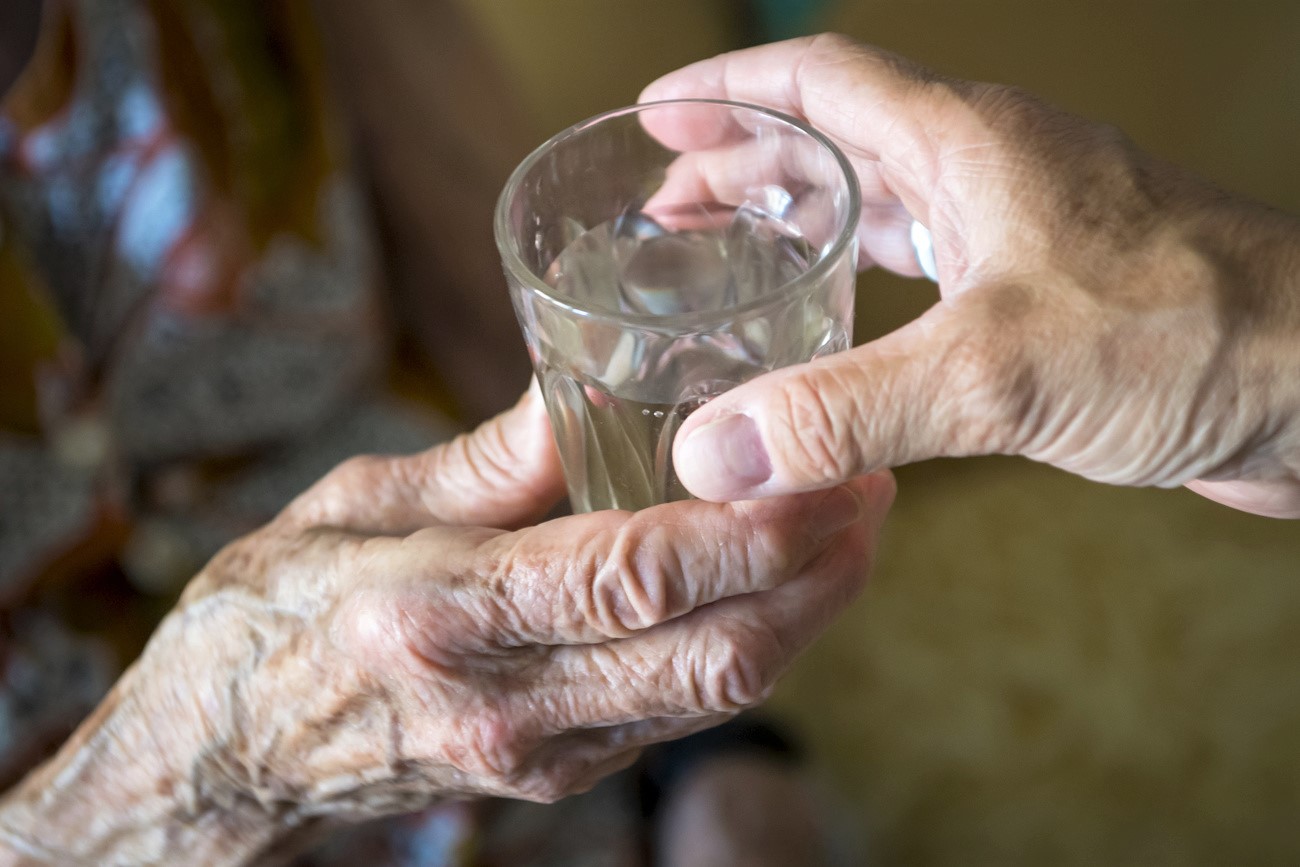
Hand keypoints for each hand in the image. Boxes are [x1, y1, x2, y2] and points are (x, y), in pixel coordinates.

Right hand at [0, 386, 892, 864]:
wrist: (232, 744)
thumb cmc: (277, 603)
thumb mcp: (359, 502)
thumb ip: (490, 458)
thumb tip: (590, 388)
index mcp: (445, 614)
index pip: (637, 576)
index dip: (754, 532)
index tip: (832, 471)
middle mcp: (505, 703)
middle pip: (712, 652)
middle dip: (816, 575)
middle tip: (871, 489)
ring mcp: (540, 754)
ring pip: (717, 692)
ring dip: (804, 613)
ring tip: (850, 527)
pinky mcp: (559, 773)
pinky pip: (683, 710)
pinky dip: (750, 646)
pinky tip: (775, 584)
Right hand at [642, 34, 1299, 517]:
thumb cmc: (1196, 337)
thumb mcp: (994, 373)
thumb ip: (844, 409)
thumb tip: (715, 451)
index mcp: (967, 145)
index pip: (820, 81)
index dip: (728, 89)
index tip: (653, 115)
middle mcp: (989, 171)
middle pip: (838, 140)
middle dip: (742, 164)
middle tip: (666, 209)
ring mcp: (1022, 231)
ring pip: (881, 205)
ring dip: (798, 223)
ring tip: (727, 262)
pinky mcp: (1046, 297)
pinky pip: (927, 271)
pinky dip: (862, 289)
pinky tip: (839, 335)